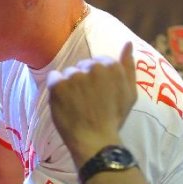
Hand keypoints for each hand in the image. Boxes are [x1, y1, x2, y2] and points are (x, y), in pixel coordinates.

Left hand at [47, 42, 136, 166]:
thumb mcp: (130, 93)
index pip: (97, 62)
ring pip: (67, 73)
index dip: (96, 79)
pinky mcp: (58, 85)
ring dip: (69, 85)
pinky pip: (53, 78)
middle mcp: (92, 67)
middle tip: (86, 101)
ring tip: (76, 104)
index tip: (97, 94)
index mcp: (111, 66)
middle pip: (81, 66)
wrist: (95, 140)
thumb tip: (128, 43)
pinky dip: (55, 89)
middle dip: (82, 80)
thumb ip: (128, 67)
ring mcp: (74, 76)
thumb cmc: (114, 118)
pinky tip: (63, 102)